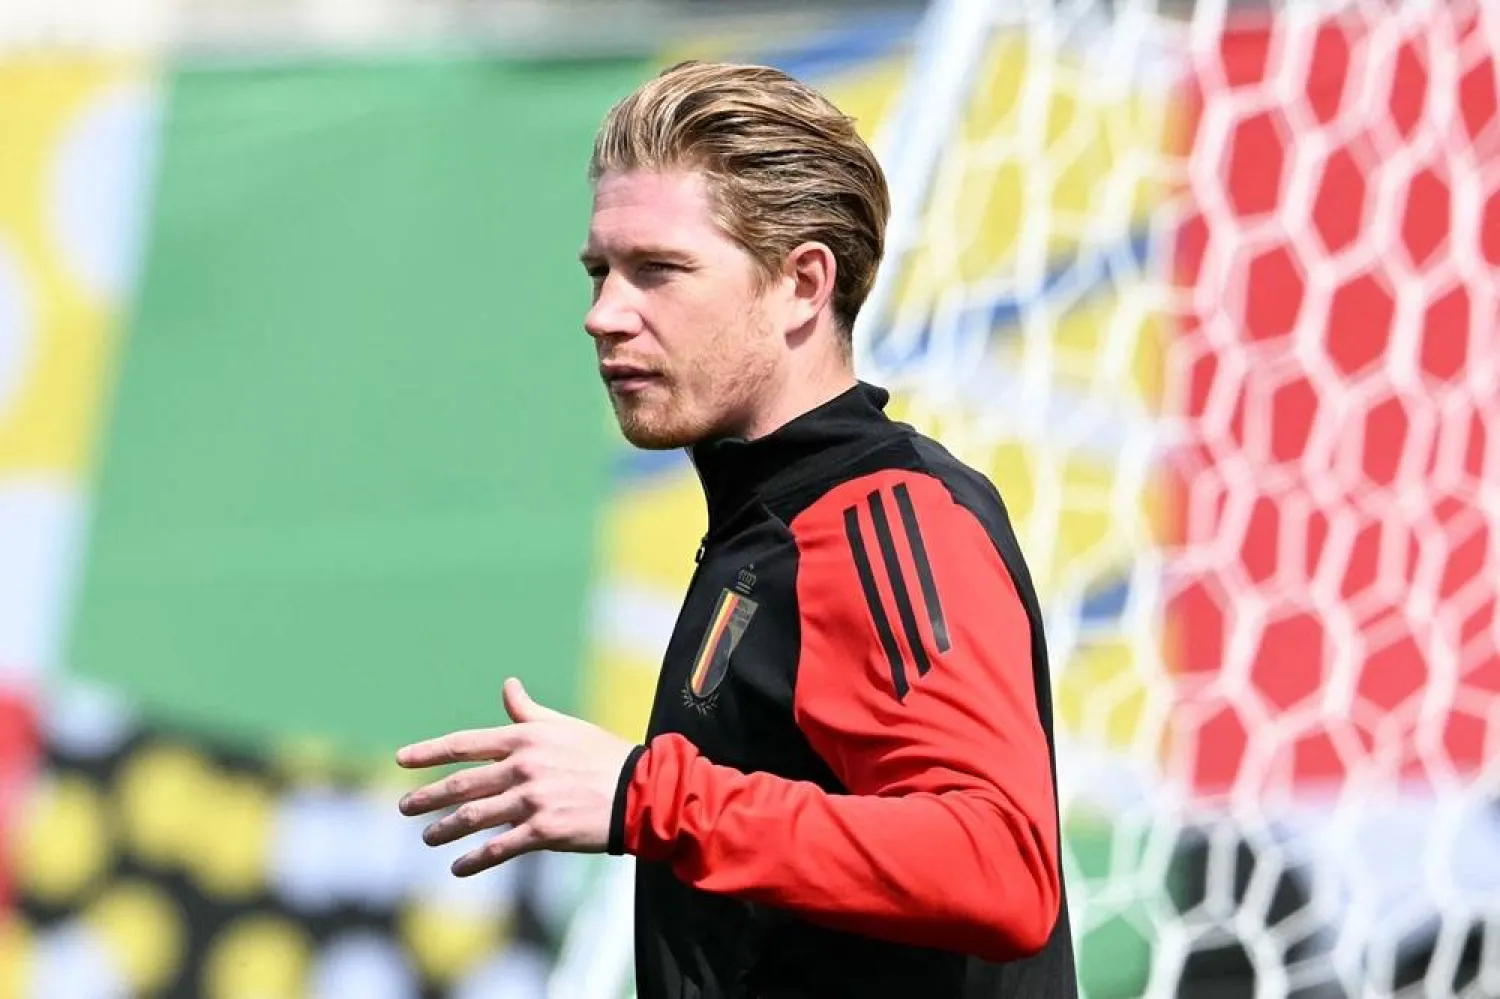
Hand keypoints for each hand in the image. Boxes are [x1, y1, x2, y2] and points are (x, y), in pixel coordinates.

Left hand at [395, 677, 634, 876]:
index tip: (402, 760)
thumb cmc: (602, 755)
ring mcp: (531, 801)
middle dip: (428, 797)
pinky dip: (474, 861)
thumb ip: (528, 712)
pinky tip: (458, 868)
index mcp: (525, 739)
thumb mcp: (564, 726)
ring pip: (473, 818)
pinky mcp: (544, 832)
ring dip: (445, 830)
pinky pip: (498, 849)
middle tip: (405, 807)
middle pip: (462, 784)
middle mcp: (523, 767)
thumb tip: (508, 686)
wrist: (641, 791)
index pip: (465, 743)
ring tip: (427, 837)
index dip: (429, 752)